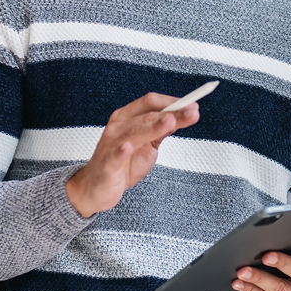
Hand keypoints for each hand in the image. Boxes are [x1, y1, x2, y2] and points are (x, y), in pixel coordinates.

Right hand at [64, 93, 199, 217]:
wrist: (97, 188)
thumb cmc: (123, 164)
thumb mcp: (148, 145)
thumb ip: (163, 130)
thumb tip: (184, 115)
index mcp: (127, 117)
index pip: (150, 102)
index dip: (172, 102)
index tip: (192, 105)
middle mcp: (118, 126)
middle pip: (147, 115)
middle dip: (171, 114)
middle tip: (191, 112)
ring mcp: (111, 144)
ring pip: (134, 132)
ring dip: (153, 126)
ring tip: (170, 121)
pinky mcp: (107, 164)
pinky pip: (114, 156)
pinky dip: (122, 151)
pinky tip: (128, 147)